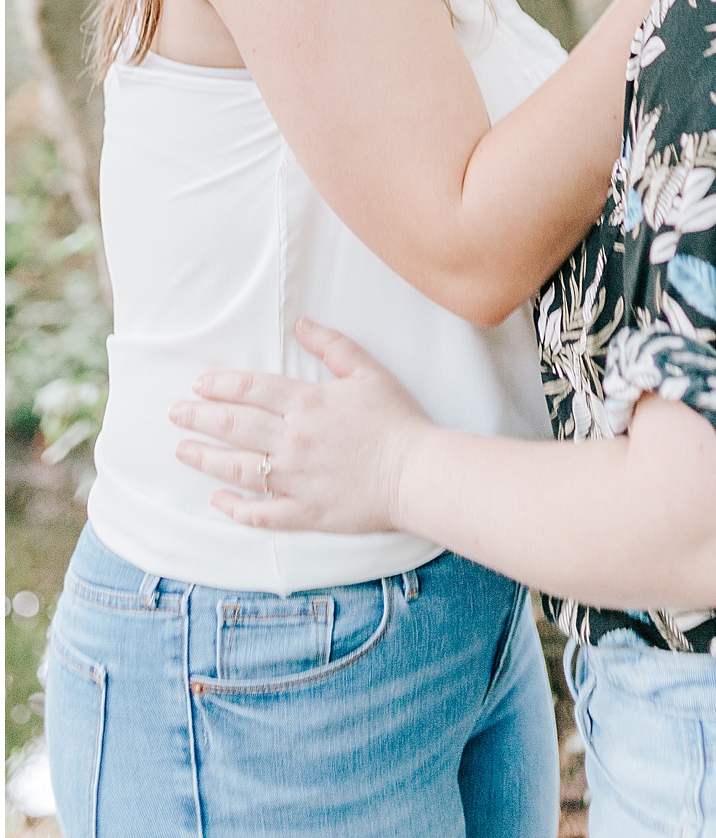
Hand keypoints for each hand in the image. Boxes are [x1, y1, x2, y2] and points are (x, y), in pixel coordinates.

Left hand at [170, 319, 429, 532]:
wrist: (418, 472)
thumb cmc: (397, 420)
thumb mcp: (368, 372)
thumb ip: (333, 346)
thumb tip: (302, 324)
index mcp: (307, 403)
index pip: (250, 390)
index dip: (220, 386)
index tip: (198, 385)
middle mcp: (292, 440)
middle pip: (234, 426)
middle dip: (199, 418)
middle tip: (176, 414)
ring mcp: (295, 479)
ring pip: (238, 469)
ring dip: (205, 459)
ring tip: (183, 452)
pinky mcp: (304, 511)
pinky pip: (261, 513)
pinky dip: (236, 508)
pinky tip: (218, 500)